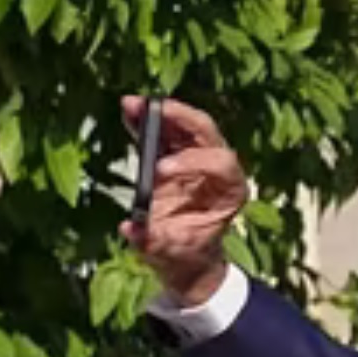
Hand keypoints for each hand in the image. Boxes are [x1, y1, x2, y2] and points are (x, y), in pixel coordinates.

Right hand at [118, 96, 246, 306]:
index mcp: (230, 191)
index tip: (161, 168)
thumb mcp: (169, 251)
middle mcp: (220, 169)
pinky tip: (127, 109)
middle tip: (154, 110)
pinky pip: (162, 131)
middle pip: (207, 133)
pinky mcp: (176, 154)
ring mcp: (199, 157)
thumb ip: (152, 240)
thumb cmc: (185, 250)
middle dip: (181, 119)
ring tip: (132, 105)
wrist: (184, 251)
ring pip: (185, 125)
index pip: (222, 164)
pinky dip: (145, 120)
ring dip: (159, 113)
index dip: (193, 161)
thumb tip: (130, 228)